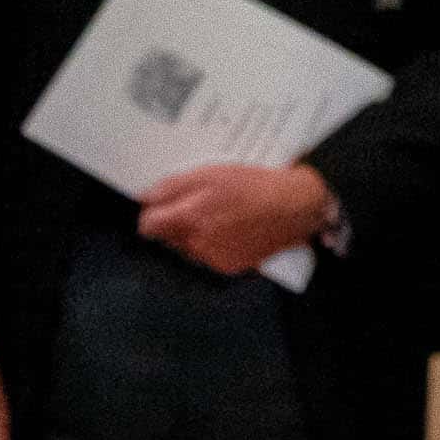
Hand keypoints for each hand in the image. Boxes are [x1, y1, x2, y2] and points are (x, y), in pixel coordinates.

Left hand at [139, 162, 334, 278]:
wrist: (294, 208)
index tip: (159, 204)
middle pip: (168, 237)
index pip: (149, 226)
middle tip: (196, 202)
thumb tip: (145, 199)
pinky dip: (212, 243)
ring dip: (193, 233)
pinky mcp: (229, 267)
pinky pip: (208, 256)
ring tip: (217, 213)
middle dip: (174, 221)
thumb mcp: (209, 173)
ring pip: (187, 247)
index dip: (151, 213)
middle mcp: (198, 245)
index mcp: (190, 219)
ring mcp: (214, 259)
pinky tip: (230, 227)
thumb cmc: (253, 186)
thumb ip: (172, 187)